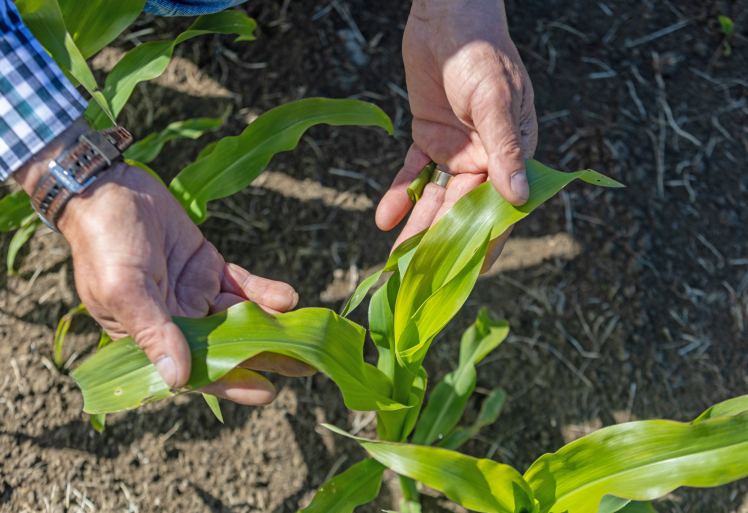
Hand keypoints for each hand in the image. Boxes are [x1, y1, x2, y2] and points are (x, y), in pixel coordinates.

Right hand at [15, 121, 313, 405]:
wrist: (109, 188)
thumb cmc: (105, 242)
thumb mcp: (125, 289)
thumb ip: (154, 332)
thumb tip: (177, 378)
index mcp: (150, 338)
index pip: (196, 371)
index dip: (232, 383)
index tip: (267, 393)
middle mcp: (177, 321)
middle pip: (227, 348)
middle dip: (265, 357)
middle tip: (307, 365)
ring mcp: (196, 293)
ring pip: (241, 318)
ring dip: (273, 325)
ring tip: (307, 333)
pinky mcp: (210, 268)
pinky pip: (243, 286)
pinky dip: (265, 292)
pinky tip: (288, 297)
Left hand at [376, 0, 536, 261]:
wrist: (446, 16)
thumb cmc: (481, 53)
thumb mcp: (495, 102)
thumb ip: (505, 151)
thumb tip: (519, 199)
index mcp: (512, 154)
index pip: (499, 208)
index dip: (483, 242)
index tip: (464, 276)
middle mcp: (485, 159)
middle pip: (462, 210)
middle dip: (439, 242)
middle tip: (417, 276)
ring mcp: (455, 150)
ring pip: (435, 198)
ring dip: (416, 226)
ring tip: (394, 260)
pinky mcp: (427, 137)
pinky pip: (412, 173)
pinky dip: (399, 193)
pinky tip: (384, 218)